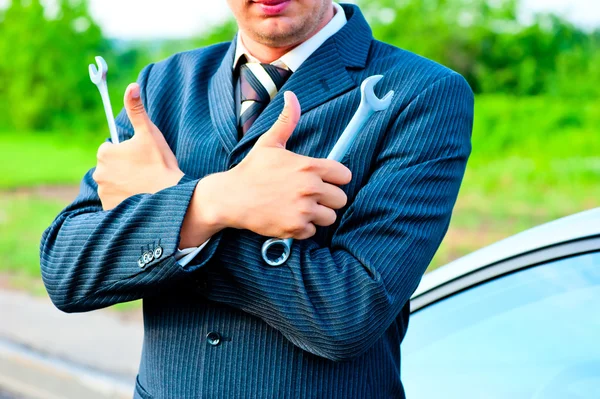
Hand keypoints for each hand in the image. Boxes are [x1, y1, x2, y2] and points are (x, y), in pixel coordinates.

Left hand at [93, 84, 183, 210]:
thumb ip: (137, 110)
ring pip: (112, 183)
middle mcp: (98, 173)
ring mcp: (103, 192)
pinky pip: (115, 201)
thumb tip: (131, 86)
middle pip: (110, 167)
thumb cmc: (160, 163)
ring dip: (123, 184)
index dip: (126, 152)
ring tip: (144, 185)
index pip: (110, 149)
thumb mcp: (150, 133)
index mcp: (105, 153)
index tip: (141, 157)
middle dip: (123, 168)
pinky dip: (124, 200)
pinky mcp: (110, 209)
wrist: (170, 197)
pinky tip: (139, 197)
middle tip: (144, 171)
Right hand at [188, 91, 351, 241]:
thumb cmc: (251, 170)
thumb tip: (292, 96)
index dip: (335, 178)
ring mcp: (303, 210)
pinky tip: (289, 218)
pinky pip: (313, 232)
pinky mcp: (295, 228)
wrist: (230, 198)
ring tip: (300, 208)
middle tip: (310, 196)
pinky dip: (303, 228)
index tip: (324, 180)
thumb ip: (287, 121)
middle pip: (341, 199)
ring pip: (330, 217)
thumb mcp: (269, 143)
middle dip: (328, 199)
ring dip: (318, 215)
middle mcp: (309, 189)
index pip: (344, 176)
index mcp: (308, 167)